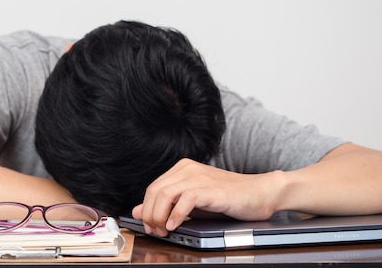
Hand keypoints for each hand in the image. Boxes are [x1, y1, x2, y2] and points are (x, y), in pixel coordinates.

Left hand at [131, 158, 282, 235]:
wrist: (260, 193)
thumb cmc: (228, 198)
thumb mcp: (193, 202)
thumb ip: (168, 204)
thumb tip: (138, 211)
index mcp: (182, 169)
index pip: (152, 188)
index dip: (147, 209)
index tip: (149, 226)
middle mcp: (187, 169)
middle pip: (155, 191)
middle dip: (150, 215)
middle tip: (155, 231)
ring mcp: (199, 177)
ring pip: (165, 194)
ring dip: (159, 216)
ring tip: (164, 230)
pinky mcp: (211, 189)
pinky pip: (185, 199)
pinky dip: (176, 214)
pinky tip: (175, 226)